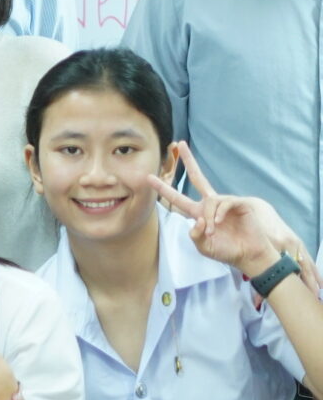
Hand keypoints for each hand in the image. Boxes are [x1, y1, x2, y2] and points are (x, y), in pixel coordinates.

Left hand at [155, 141, 308, 281]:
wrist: (249, 256)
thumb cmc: (227, 251)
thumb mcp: (203, 247)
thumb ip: (194, 236)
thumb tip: (195, 220)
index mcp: (198, 214)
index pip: (177, 198)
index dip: (164, 189)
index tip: (148, 177)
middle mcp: (210, 205)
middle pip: (198, 177)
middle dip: (189, 160)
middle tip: (180, 144)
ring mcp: (225, 202)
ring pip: (209, 201)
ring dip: (208, 218)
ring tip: (211, 232)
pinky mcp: (240, 204)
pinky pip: (224, 202)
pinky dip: (218, 213)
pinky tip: (218, 222)